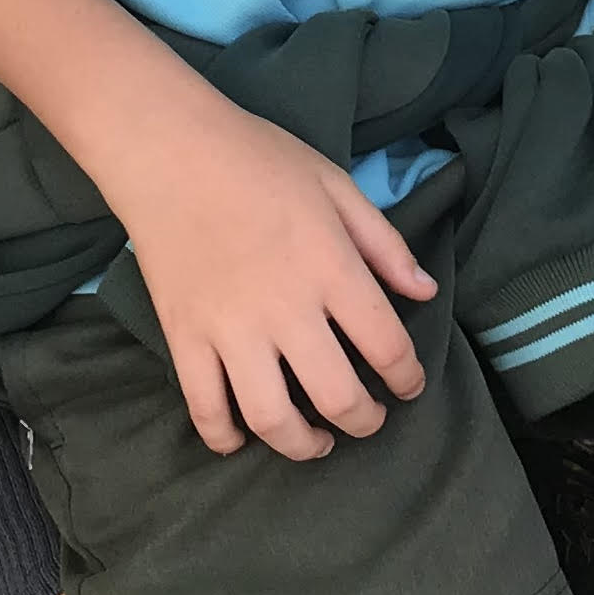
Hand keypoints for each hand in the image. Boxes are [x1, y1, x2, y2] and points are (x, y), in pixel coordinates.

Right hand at [117, 106, 439, 459]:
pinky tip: (243, 439)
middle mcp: (285, 309)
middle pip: (337, 396)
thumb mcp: (336, 185)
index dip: (408, 377)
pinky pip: (205, 408)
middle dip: (365, 421)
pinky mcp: (184, 338)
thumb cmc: (258, 158)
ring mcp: (230, 329)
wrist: (168, 150)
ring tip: (318, 442)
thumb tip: (426, 292)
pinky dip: (225, 438)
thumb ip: (384, 243)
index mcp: (330, 268)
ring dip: (303, 445)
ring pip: (273, 418)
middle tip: (369, 419)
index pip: (387, 346)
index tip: (409, 385)